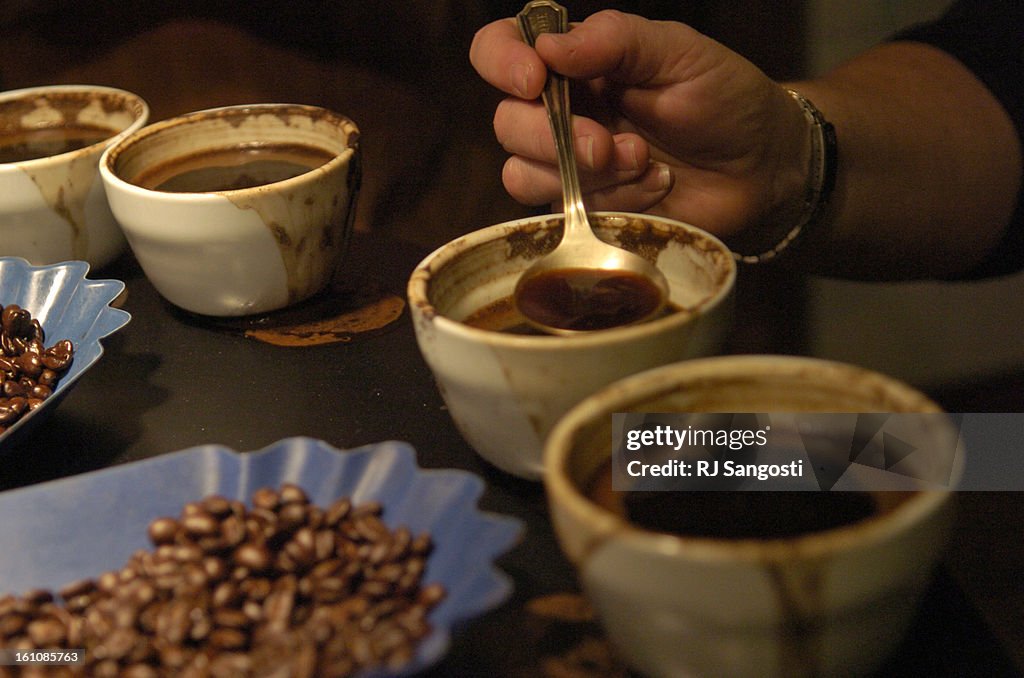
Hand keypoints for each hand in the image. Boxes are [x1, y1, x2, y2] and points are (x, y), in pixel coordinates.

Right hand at [470, 10, 808, 238]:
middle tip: (609, 145)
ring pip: (522, 173)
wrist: (762, 166)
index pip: (502, 48)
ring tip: (644, 162)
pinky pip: (563, 211)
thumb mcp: (680, 52)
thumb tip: (548, 47)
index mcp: (576, 62)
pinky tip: (652, 187)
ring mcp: (569, 164)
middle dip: (553, 137)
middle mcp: (561, 110)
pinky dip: (609, 200)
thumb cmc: (724, 98)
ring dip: (584, 173)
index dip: (501, 61)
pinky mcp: (585, 209)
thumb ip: (617, 40)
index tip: (534, 80)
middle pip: (507, 122)